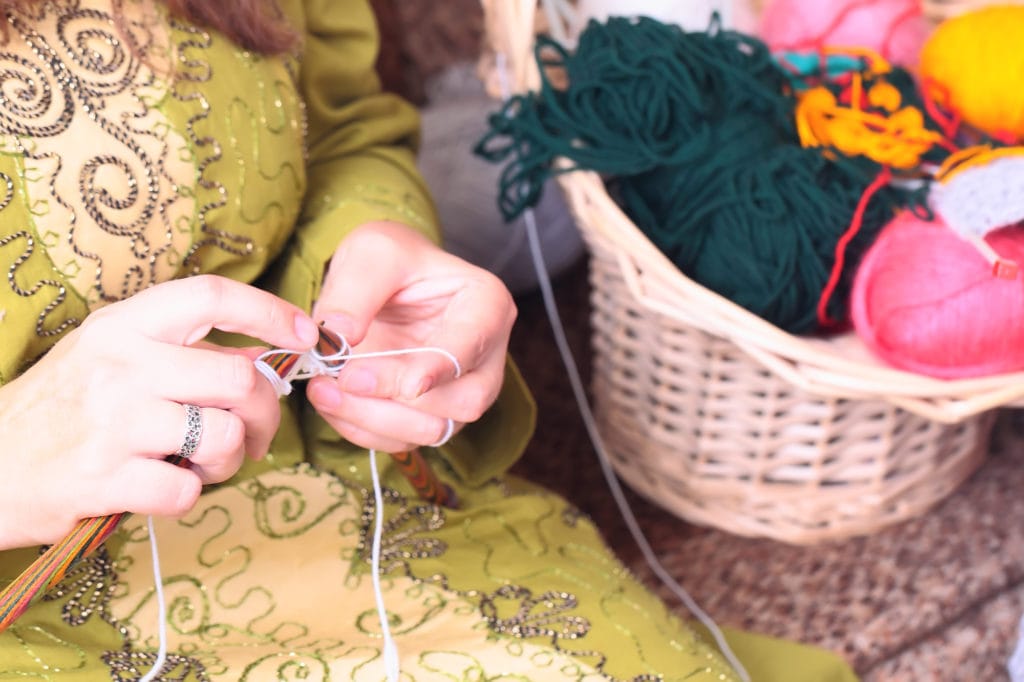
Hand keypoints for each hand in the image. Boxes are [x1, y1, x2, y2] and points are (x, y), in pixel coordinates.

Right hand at [0, 275, 318, 548]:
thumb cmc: (62, 410)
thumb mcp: (114, 359)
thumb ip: (184, 353)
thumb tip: (263, 357)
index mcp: (123, 325)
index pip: (211, 296)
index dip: (269, 311)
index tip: (305, 334)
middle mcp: (119, 364)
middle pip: (238, 379)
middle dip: (264, 413)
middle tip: (252, 434)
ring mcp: (110, 422)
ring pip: (222, 436)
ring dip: (228, 459)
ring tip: (202, 463)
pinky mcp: (102, 478)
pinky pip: (188, 490)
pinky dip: (189, 495)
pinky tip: (164, 487)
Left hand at [308, 221, 516, 451]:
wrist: (382, 281)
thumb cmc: (389, 258)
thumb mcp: (371, 251)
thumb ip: (354, 291)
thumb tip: (338, 337)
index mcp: (487, 305)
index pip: (471, 347)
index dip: (430, 369)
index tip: (380, 378)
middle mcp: (485, 356)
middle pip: (464, 402)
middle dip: (398, 401)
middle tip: (341, 380)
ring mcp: (461, 391)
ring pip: (434, 430)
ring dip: (373, 421)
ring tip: (323, 391)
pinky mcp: (430, 415)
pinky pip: (403, 441)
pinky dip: (362, 430)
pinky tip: (331, 402)